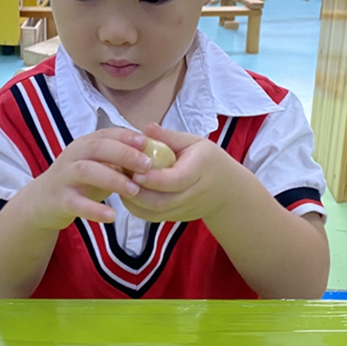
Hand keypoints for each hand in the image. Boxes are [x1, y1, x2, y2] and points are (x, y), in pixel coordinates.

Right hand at [24, 128, 149, 229]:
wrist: (42, 202)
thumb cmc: (78, 182)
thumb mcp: (98, 166)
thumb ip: (119, 160)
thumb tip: (154, 155)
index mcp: (84, 145)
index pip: (106, 134)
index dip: (127, 137)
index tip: (147, 142)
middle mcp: (72, 156)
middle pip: (97, 148)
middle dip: (124, 154)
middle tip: (147, 165)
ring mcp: (64, 177)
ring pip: (87, 171)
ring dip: (113, 179)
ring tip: (134, 190)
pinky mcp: (59, 199)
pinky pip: (76, 203)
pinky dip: (95, 210)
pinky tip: (113, 216)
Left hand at [122, 123, 243, 222]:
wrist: (227, 191)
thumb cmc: (208, 160)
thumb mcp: (194, 142)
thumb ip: (169, 137)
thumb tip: (146, 127)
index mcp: (199, 171)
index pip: (176, 180)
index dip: (154, 179)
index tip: (134, 171)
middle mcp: (192, 195)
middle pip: (161, 202)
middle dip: (137, 192)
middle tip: (119, 176)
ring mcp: (183, 210)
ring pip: (154, 213)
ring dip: (133, 201)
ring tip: (119, 182)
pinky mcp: (175, 218)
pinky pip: (152, 218)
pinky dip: (136, 208)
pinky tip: (126, 193)